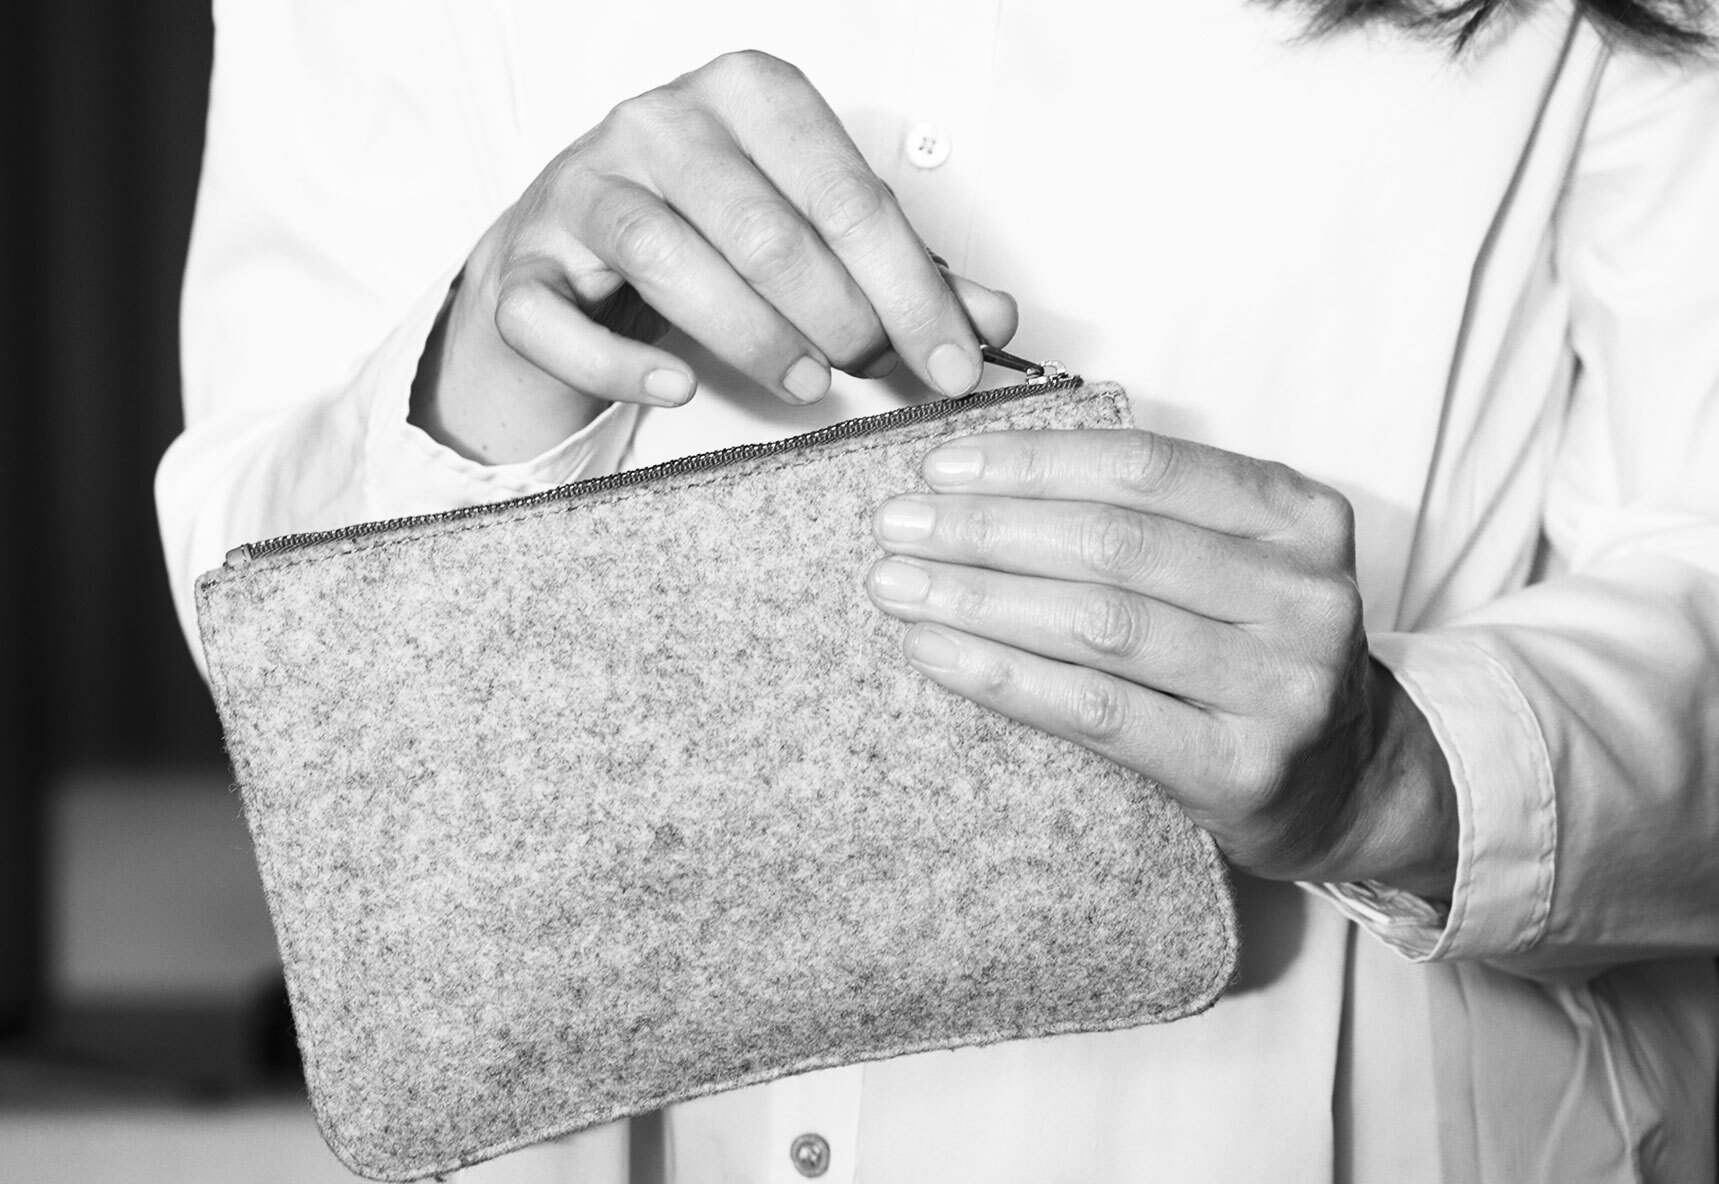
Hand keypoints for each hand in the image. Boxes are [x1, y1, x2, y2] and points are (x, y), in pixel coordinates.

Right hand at [410, 50, 1017, 462]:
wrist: (567, 254)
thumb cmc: (704, 234)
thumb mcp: (813, 237)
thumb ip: (900, 273)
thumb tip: (993, 322)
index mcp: (748, 97)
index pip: (846, 193)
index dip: (910, 289)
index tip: (952, 363)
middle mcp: (659, 123)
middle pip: (762, 225)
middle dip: (835, 313)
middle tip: (871, 371)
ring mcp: (581, 187)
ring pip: (663, 254)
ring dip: (748, 334)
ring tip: (803, 385)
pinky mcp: (523, 261)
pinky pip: (556, 313)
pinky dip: (618, 361)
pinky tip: (676, 386)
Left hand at [864, 428, 1457, 893]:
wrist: (1345, 786)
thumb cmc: (1256, 656)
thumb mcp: (1236, 563)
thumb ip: (1149, 515)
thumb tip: (982, 478)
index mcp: (1300, 516)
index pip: (1145, 466)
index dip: (1032, 462)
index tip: (941, 467)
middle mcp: (1305, 595)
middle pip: (1113, 542)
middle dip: (986, 529)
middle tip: (895, 527)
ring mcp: (1281, 686)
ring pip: (1099, 623)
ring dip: (979, 598)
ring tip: (896, 586)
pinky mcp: (1242, 770)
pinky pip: (1097, 711)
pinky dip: (1004, 676)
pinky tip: (936, 653)